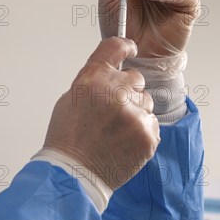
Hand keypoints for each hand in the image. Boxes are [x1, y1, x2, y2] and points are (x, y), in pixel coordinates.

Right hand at [43, 37, 158, 189]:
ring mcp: (134, 114)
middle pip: (135, 77)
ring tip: (116, 130)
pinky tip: (123, 141)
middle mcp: (115, 91)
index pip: (115, 47)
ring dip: (135, 111)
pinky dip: (141, 131)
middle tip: (112, 109)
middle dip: (126, 90)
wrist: (74, 173)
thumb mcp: (71, 98)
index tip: (130, 48)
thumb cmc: (68, 138)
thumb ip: (94, 82)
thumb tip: (111, 76)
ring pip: (145, 101)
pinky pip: (151, 123)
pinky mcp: (148, 134)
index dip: (125, 46)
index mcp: (93, 79)